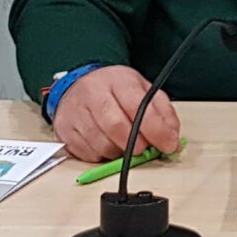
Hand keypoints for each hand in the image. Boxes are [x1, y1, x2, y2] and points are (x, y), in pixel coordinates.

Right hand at [51, 65, 177, 163]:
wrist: (78, 84)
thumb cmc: (114, 89)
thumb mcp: (143, 90)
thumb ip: (162, 111)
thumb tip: (172, 138)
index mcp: (118, 80)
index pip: (138, 106)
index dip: (156, 130)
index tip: (167, 145)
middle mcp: (93, 93)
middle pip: (116, 126)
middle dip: (136, 145)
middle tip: (145, 149)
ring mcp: (76, 111)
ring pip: (102, 144)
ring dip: (119, 153)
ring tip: (124, 144)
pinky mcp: (64, 129)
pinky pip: (87, 154)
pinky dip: (102, 156)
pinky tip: (106, 144)